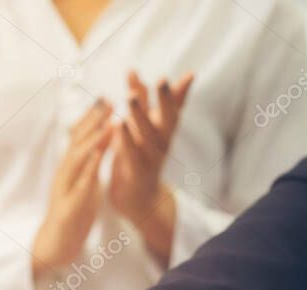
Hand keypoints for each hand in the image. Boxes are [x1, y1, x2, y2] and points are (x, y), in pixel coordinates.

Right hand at [32, 100, 113, 277]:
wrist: (56, 245)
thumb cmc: (72, 214)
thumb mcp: (84, 184)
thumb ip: (89, 165)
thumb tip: (99, 146)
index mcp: (70, 168)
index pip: (80, 137)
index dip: (92, 118)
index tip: (107, 98)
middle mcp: (64, 173)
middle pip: (77, 141)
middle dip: (92, 120)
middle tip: (108, 100)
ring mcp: (65, 188)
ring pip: (76, 159)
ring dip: (92, 140)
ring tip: (107, 124)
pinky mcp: (68, 206)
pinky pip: (79, 185)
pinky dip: (88, 169)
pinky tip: (97, 157)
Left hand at [109, 71, 193, 264]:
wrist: (138, 200)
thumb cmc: (139, 157)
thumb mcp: (142, 128)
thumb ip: (139, 102)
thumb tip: (133, 72)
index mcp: (164, 132)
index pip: (175, 109)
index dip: (181, 93)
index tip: (190, 75)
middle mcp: (161, 144)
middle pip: (167, 120)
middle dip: (166, 100)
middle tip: (163, 79)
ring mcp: (150, 159)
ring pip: (147, 135)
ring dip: (140, 115)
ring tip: (131, 95)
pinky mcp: (135, 173)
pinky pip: (130, 154)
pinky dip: (124, 139)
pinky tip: (117, 123)